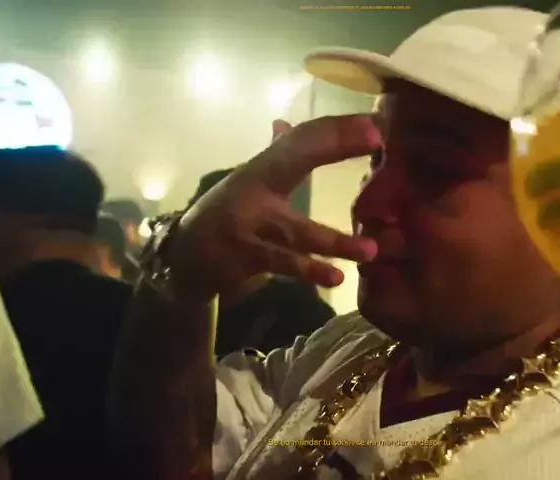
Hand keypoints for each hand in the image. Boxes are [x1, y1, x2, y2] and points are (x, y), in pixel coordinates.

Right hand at [167, 115, 380, 302]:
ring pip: (297, 231)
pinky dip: (310, 271)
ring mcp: (248, 226)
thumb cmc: (224, 214)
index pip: (299, 140)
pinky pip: (284, 265)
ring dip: (335, 241)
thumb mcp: (246, 182)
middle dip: (333, 146)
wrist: (183, 258)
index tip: (373, 123)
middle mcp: (253, 190)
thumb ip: (273, 156)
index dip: (335, 129)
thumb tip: (285, 123)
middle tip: (375, 139)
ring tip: (371, 249)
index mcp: (259, 169)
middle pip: (294, 161)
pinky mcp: (245, 258)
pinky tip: (336, 277)